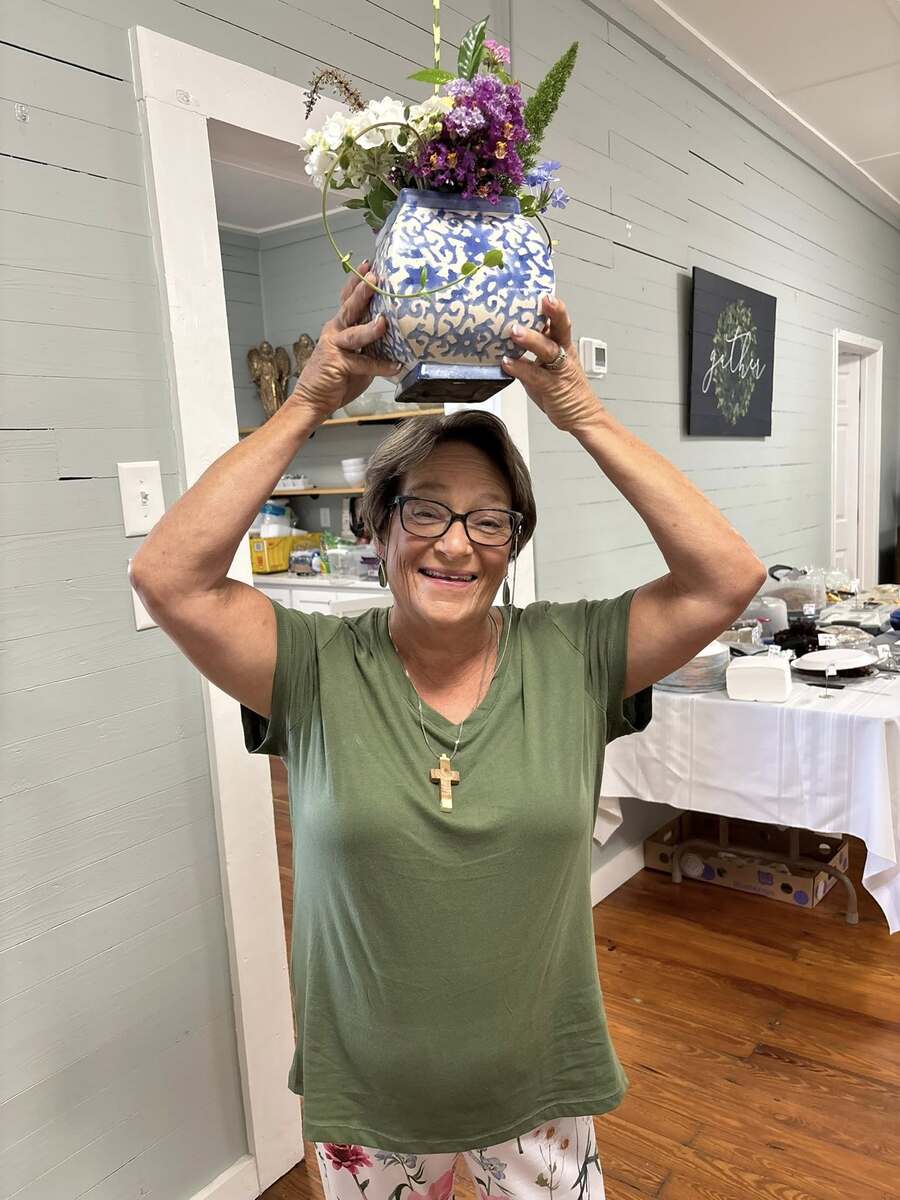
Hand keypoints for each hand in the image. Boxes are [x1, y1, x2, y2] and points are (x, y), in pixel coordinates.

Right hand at [288, 259, 401, 420]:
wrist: (314, 400)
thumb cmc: (338, 377)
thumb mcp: (358, 356)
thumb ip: (372, 344)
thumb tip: (396, 336)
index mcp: (339, 326)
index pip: (347, 299)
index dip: (356, 281)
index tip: (368, 264)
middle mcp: (335, 331)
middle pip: (349, 307)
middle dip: (362, 290)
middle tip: (374, 276)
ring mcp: (335, 347)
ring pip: (353, 332)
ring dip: (369, 326)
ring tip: (383, 320)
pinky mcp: (338, 364)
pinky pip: (363, 363)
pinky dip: (381, 365)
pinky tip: (396, 365)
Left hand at [501, 294, 602, 434]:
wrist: (581, 416)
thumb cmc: (562, 391)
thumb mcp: (544, 367)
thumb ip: (528, 354)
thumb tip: (504, 343)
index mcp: (562, 345)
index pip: (558, 320)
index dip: (552, 306)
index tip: (542, 291)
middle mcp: (563, 354)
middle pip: (561, 327)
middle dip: (554, 312)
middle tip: (542, 300)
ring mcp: (560, 370)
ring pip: (548, 349)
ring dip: (531, 339)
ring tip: (515, 331)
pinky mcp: (554, 387)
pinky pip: (536, 375)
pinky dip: (521, 368)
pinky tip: (507, 363)